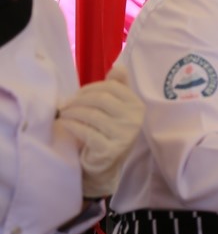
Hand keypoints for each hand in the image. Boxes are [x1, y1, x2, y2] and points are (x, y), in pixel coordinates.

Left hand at [57, 67, 142, 197]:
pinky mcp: (110, 149)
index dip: (90, 87)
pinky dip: (70, 125)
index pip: (112, 87)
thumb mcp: (116, 109)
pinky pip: (85, 131)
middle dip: (78, 99)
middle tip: (65, 105)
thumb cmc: (108, 132)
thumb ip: (118, 88)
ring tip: (63, 114)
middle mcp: (134, 120)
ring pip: (92, 114)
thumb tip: (119, 68)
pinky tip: (63, 123)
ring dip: (72, 112)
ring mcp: (124, 136)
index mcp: (137, 106)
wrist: (105, 165)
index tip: (78, 94)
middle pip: (101, 99)